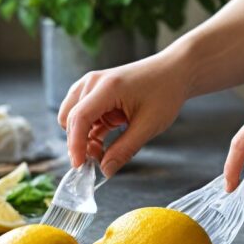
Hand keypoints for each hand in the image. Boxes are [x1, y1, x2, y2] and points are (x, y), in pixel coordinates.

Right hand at [58, 52, 189, 175]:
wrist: (174, 72)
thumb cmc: (165, 93)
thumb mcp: (148, 126)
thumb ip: (124, 150)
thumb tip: (105, 171)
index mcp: (107, 87)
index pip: (79, 118)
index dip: (75, 144)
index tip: (80, 166)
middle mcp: (93, 82)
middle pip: (69, 118)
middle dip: (80, 142)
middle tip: (100, 158)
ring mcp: (92, 85)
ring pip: (72, 117)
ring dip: (83, 135)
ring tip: (104, 148)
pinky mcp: (95, 91)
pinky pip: (82, 114)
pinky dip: (90, 129)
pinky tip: (105, 139)